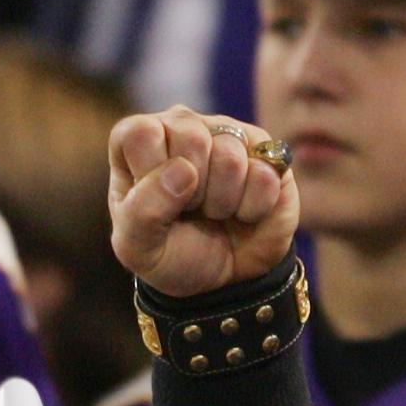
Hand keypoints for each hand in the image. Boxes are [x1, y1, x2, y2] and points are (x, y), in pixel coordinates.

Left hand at [108, 108, 298, 299]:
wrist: (223, 279)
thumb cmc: (171, 254)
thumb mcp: (138, 247)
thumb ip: (141, 211)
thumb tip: (183, 170)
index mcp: (141, 140)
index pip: (141, 133)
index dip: (150, 173)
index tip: (157, 201)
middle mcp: (184, 126)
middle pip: (191, 138)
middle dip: (192, 191)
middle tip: (189, 209)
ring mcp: (228, 134)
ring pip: (230, 158)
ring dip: (222, 202)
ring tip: (215, 211)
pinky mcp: (268, 151)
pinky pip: (265, 174)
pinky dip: (253, 207)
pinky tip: (243, 211)